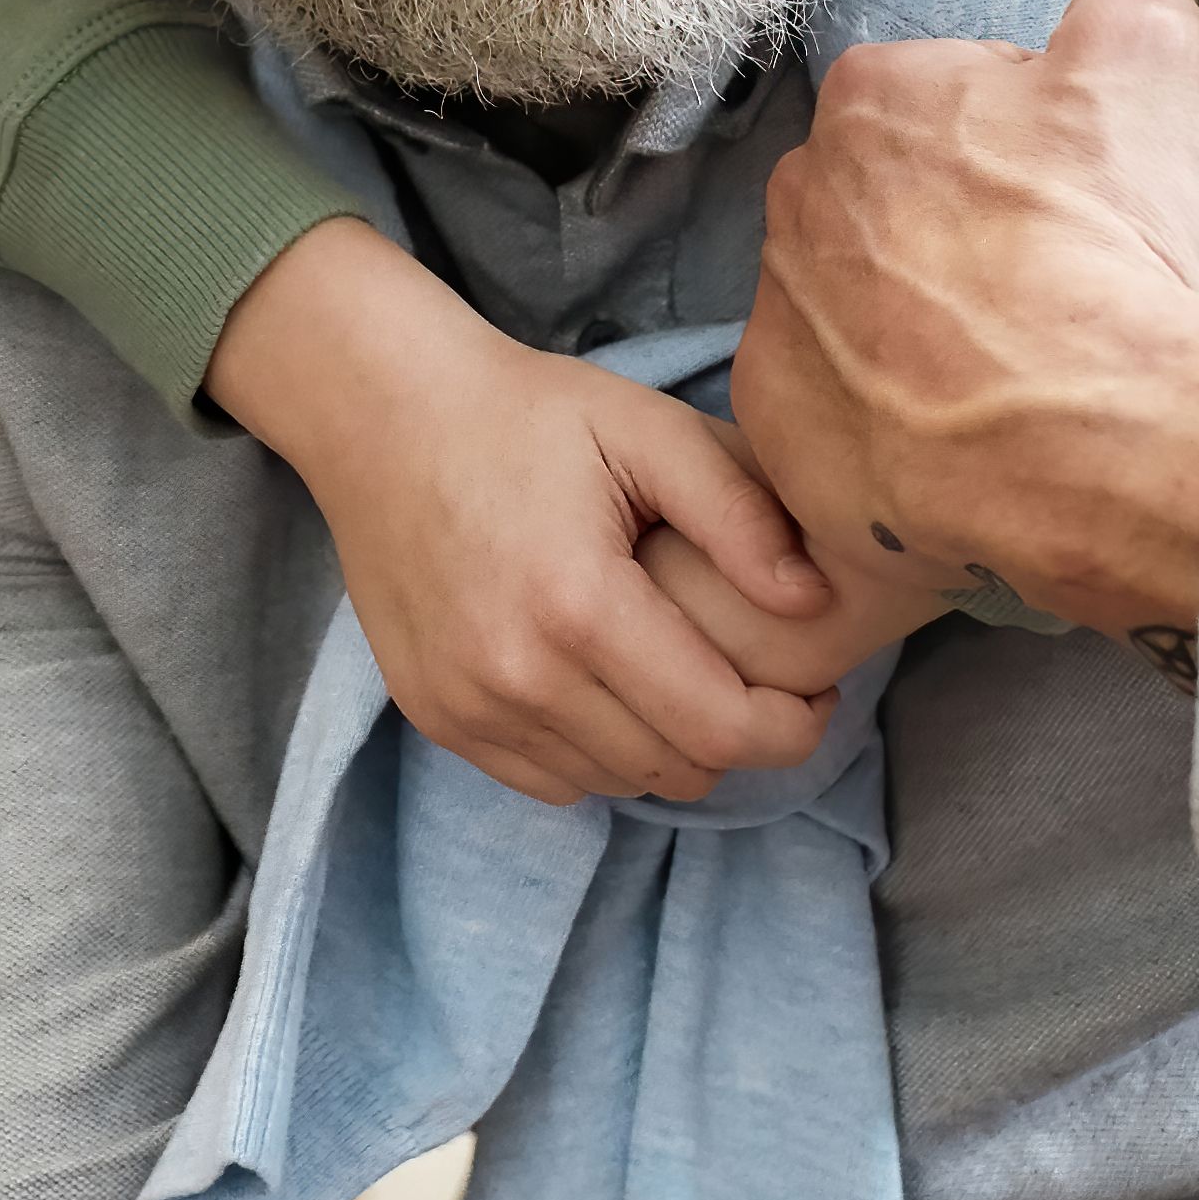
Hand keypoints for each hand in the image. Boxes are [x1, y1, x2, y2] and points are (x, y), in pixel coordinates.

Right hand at [209, 221, 849, 802]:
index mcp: (580, 606)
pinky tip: (605, 685)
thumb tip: (815, 602)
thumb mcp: (648, 430)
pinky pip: (552, 781)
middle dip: (736, 735)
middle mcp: (517, 676)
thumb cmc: (528, 415)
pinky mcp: (437, 718)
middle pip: (677, 769)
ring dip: (665, 746)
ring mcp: (469, 706)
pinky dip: (596, 753)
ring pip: (617, 784)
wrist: (384, 417)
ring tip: (677, 674)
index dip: (791, 725)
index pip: (721, 727)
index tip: (814, 689)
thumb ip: (740, 513)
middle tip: (755, 676)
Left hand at [734, 0, 1198, 666]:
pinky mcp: (777, 428)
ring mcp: (775, 318)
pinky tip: (959, 441)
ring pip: (851, 308)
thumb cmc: (1115, 246)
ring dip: (912, 331)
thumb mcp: (1156, 67)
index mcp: (872, 97)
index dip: (1027, 154)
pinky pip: (829, 413)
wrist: (1093, 443)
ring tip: (1011, 377)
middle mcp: (796, 197)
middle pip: (887, 205)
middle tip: (1050, 292)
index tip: (1078, 207)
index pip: (950, 103)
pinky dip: (883, 426)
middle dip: (952, 237)